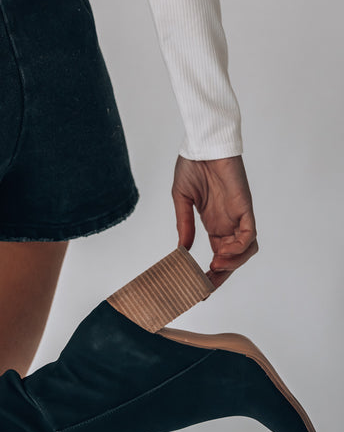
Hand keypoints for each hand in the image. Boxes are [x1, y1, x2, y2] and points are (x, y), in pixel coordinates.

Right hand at [172, 154, 257, 288]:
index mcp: (214, 222)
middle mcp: (228, 223)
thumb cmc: (193, 164)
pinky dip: (239, 248)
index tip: (198, 286)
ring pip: (246, 250)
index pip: (218, 255)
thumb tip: (182, 250)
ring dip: (233, 264)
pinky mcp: (245, 208)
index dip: (211, 272)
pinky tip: (222, 253)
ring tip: (214, 267)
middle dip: (222, 276)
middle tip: (206, 287)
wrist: (202, 144)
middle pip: (233, 258)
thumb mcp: (182, 198)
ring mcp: (238, 216)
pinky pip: (249, 235)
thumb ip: (184, 224)